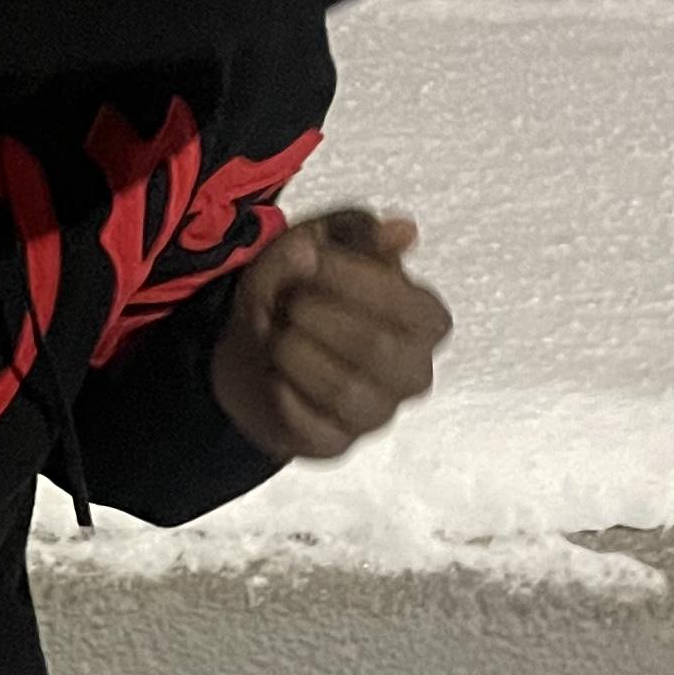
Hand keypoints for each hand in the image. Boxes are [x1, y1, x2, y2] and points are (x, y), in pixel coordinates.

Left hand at [211, 206, 451, 462]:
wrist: (248, 347)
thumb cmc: (299, 291)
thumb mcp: (320, 244)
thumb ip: (358, 233)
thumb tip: (402, 230)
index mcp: (425, 321)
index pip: (409, 306)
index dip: (350, 278)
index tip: (308, 257)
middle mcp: (411, 372)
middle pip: (376, 348)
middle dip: (317, 318)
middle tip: (289, 303)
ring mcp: (376, 413)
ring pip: (344, 391)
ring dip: (296, 354)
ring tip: (278, 335)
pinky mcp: (335, 444)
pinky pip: (310, 427)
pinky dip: (281, 393)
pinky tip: (274, 374)